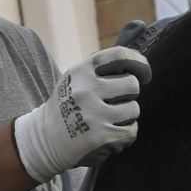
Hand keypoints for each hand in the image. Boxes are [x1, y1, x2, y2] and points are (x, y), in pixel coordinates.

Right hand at [13, 47, 151, 181]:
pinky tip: (109, 134)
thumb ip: (104, 67)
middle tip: (114, 103)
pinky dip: (125, 134)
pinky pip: (132, 131)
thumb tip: (142, 51)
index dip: (139, 63)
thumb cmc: (70, 104)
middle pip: (132, 84)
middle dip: (128, 94)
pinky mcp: (102, 137)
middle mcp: (86, 90)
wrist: (46, 139)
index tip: (144, 74)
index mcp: (81, 71)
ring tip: (107, 120)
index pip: (120, 56)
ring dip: (126, 116)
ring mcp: (94, 114)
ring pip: (134, 109)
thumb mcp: (78, 78)